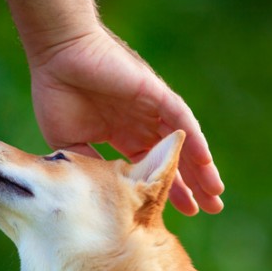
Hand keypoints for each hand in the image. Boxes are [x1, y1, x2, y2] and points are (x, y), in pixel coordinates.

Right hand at [27, 26, 223, 215]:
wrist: (56, 57)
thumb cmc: (57, 93)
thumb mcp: (70, 142)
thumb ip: (89, 165)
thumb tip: (106, 192)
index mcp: (122, 134)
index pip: (151, 167)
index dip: (165, 190)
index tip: (181, 213)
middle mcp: (141, 122)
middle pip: (173, 159)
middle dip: (191, 185)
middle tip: (210, 209)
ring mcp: (150, 108)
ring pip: (183, 142)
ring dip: (200, 168)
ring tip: (215, 193)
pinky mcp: (154, 93)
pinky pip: (180, 118)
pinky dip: (194, 140)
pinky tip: (205, 162)